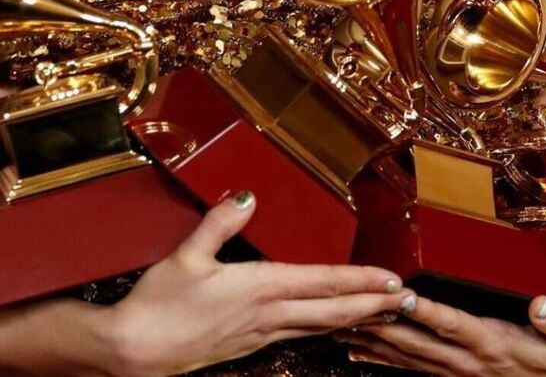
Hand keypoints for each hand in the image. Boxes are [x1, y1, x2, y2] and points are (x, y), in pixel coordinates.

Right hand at [106, 190, 413, 376]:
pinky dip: (326, 328)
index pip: (322, 283)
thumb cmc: (159, 304)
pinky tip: (334, 326)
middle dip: (374, 305)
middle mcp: (268, 314)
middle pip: (333, 311)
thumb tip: (246, 196)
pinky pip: (300, 334)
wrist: (137, 351)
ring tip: (384, 312)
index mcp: (258, 288)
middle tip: (409, 300)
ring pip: (321, 326)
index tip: (393, 279)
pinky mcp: (251, 344)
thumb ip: (219, 222)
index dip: (361, 281)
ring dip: (356, 318)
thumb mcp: (186, 254)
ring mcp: (261, 334)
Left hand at [332, 293, 545, 375]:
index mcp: (493, 344)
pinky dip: (382, 360)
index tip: (402, 295)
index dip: (428, 311)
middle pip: (418, 343)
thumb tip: (543, 305)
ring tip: (340, 331)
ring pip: (407, 357)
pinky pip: (410, 369)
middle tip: (351, 312)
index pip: (454, 324)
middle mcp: (468, 361)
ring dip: (374, 343)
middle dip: (382, 327)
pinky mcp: (450, 375)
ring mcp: (457, 371)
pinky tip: (357, 353)